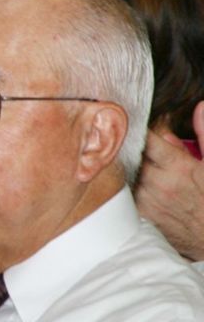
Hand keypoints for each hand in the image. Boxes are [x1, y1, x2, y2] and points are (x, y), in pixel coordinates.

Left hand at [136, 101, 203, 260]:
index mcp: (178, 166)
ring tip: (147, 169)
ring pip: (127, 173)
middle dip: (137, 148)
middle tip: (146, 149)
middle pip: (133, 154)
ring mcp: (146, 200)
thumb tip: (200, 106)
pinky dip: (130, 186)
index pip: (146, 138)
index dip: (142, 129)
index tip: (140, 124)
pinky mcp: (140, 215)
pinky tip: (139, 184)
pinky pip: (126, 193)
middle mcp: (158, 183)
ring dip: (132, 166)